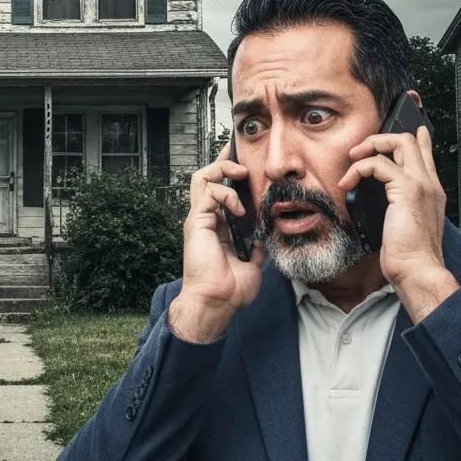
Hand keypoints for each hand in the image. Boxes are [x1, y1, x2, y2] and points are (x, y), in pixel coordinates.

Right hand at [176, 140, 266, 316]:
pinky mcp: (196, 221)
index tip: (246, 163)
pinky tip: (240, 209)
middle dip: (223, 162)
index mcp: (217, 227)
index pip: (219, 191)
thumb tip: (264, 240)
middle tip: (241, 158)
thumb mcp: (252, 265)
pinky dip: (226, 195)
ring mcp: (199, 218)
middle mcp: (205, 218)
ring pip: (202, 177)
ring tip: (240, 173)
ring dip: (222, 170)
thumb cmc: (229, 289)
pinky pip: (209, 193)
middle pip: (207, 177)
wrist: (217, 301)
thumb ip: (256, 249)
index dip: (230, 175)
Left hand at [337, 125, 448, 288]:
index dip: (417, 138)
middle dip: (380, 137)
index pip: (426, 154)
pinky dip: (359, 169)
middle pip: (410, 140)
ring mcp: (421, 184)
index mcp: (430, 192)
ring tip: (352, 161)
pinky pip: (379, 164)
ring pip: (399, 142)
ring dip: (369, 146)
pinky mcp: (408, 190)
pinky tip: (348, 183)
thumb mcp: (401, 224)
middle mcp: (429, 184)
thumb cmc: (408, 255)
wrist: (417, 269)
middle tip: (359, 151)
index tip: (410, 130)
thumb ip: (395, 207)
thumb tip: (376, 201)